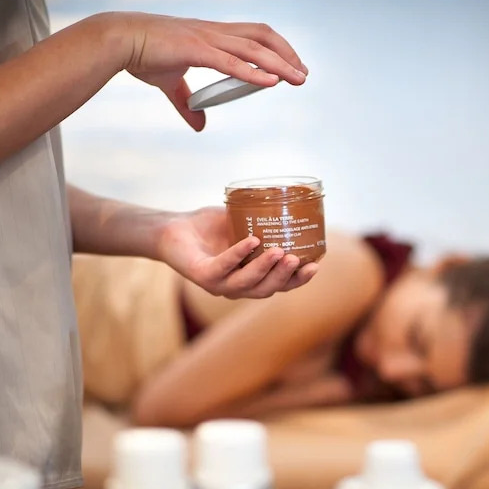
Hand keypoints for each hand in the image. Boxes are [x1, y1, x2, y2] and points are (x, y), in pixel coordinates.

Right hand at [105, 12, 307, 129]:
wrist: (120, 40)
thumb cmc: (143, 54)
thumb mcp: (169, 83)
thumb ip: (187, 105)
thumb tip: (200, 125)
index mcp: (211, 35)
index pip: (253, 34)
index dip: (276, 47)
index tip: (291, 65)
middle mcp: (214, 32)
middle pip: (262, 36)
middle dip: (286, 54)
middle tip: (303, 75)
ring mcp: (206, 39)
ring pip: (253, 49)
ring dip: (279, 64)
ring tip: (297, 79)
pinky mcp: (196, 50)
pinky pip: (231, 62)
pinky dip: (253, 72)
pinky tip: (271, 81)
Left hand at [156, 206, 318, 298]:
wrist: (173, 228)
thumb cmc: (208, 227)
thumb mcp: (241, 221)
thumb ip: (263, 218)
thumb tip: (289, 199)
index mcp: (250, 277)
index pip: (279, 285)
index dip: (298, 280)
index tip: (315, 266)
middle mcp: (236, 286)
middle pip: (267, 289)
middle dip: (285, 277)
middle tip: (298, 260)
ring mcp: (219, 284)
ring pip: (247, 283)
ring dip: (266, 268)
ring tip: (280, 251)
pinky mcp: (202, 275)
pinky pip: (223, 267)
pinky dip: (238, 254)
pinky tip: (251, 240)